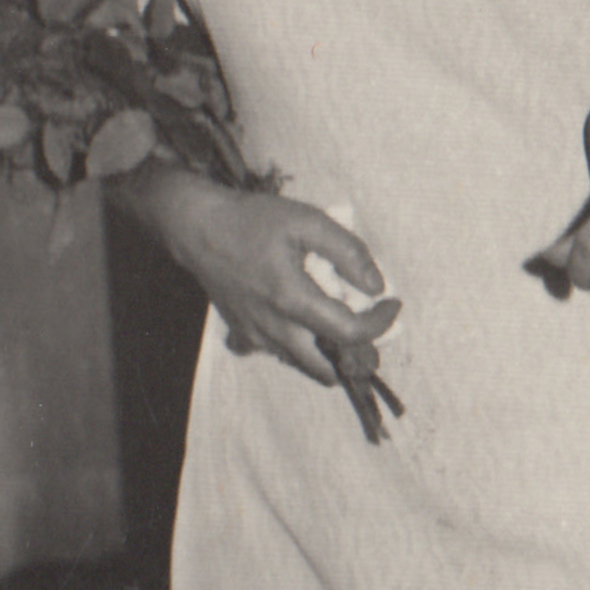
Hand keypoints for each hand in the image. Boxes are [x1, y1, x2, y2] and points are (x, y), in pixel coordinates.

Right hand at [123, 166, 397, 387]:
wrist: (198, 227)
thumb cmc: (253, 220)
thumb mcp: (308, 221)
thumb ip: (348, 252)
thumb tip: (376, 285)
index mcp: (292, 300)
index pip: (350, 333)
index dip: (380, 323)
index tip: (392, 303)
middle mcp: (272, 329)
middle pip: (326, 369)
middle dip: (355, 356)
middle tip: (367, 326)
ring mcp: (254, 337)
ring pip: (302, 364)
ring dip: (327, 352)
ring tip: (340, 320)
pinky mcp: (241, 335)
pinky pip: (277, 354)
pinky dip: (297, 346)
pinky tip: (301, 320)